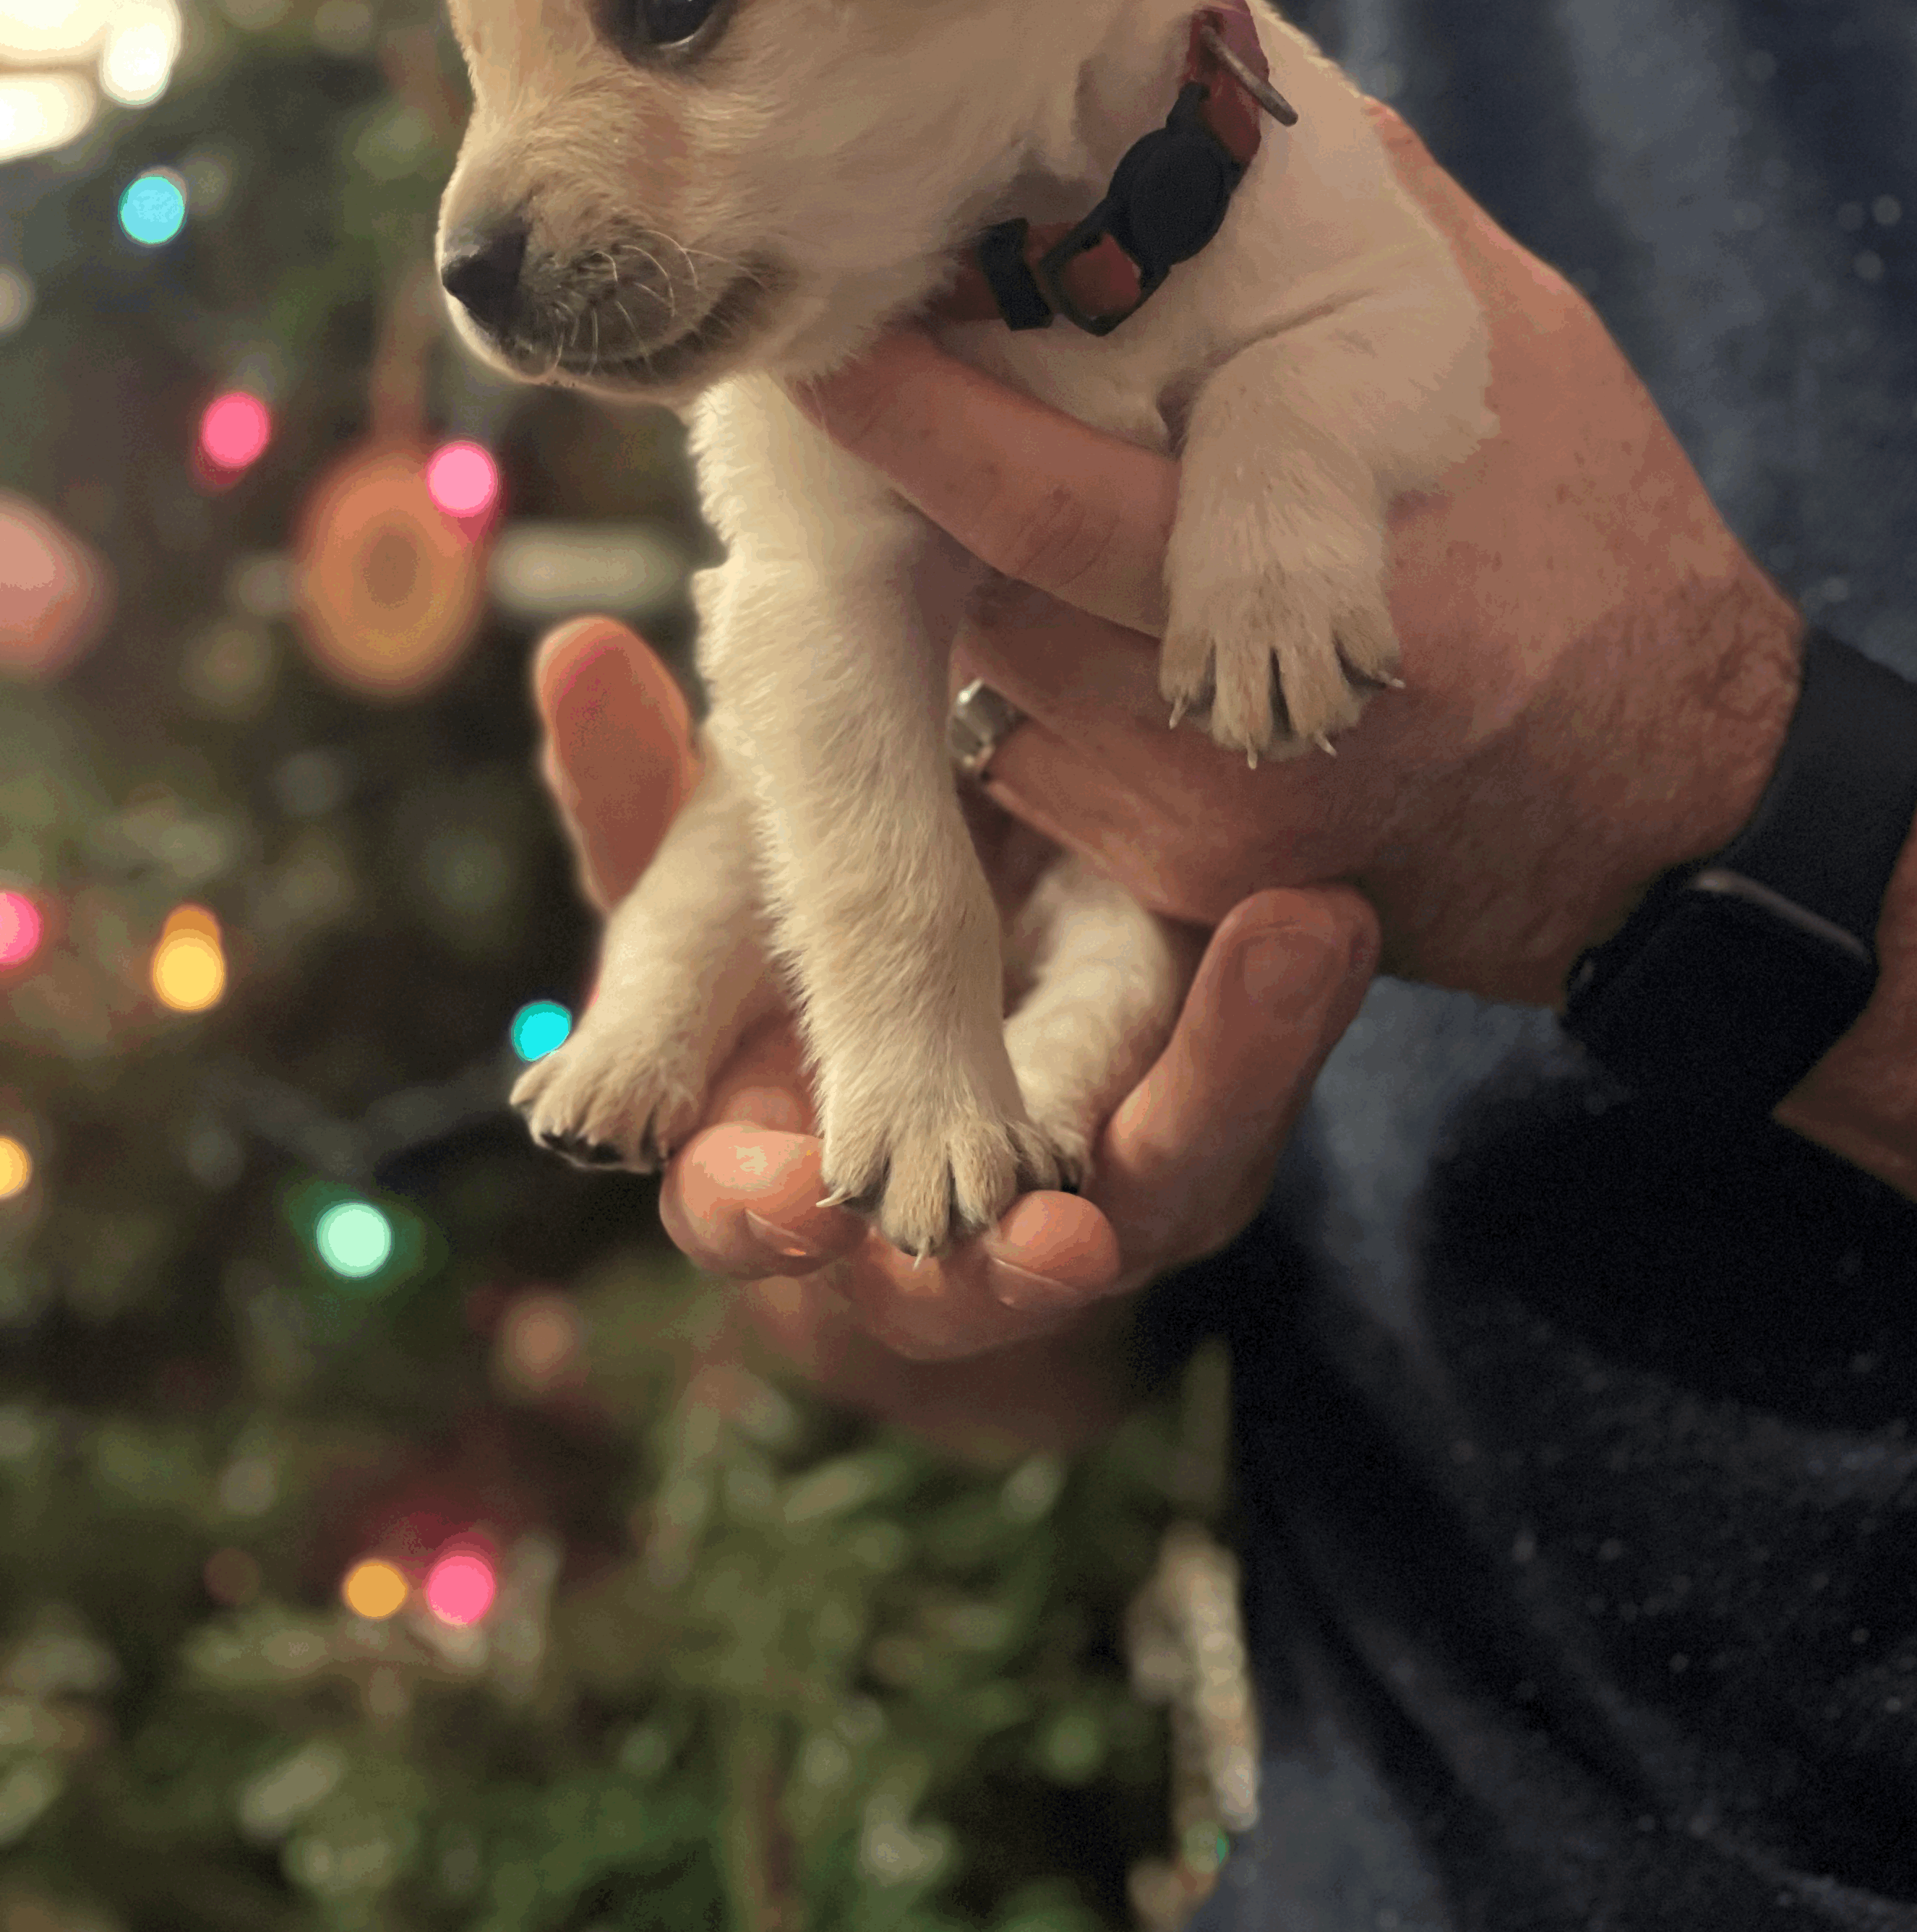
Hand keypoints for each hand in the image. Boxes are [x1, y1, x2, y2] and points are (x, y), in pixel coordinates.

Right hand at [529, 617, 1378, 1426]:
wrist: (965, 900)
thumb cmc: (790, 931)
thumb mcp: (711, 859)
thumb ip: (638, 785)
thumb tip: (577, 654)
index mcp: (770, 1147)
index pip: (744, 1202)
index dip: (760, 1209)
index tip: (788, 1195)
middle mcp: (938, 1205)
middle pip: (968, 1276)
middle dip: (1000, 1265)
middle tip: (1051, 1240)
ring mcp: (1091, 1173)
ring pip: (1155, 1179)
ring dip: (1210, 1095)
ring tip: (1262, 988)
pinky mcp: (1208, 1116)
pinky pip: (1253, 1087)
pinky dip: (1285, 1011)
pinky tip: (1324, 919)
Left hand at [790, 104, 1806, 1010]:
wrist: (1676, 802)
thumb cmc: (1601, 542)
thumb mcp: (1514, 338)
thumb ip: (1374, 209)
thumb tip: (1247, 71)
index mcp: (1331, 548)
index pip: (1037, 495)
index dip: (907, 416)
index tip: (815, 333)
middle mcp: (1252, 708)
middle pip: (989, 594)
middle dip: (931, 486)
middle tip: (871, 367)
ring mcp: (1216, 816)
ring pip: (1000, 677)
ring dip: (988, 580)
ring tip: (1034, 484)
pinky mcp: (1196, 890)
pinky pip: (1044, 769)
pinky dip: (1041, 682)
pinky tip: (1102, 616)